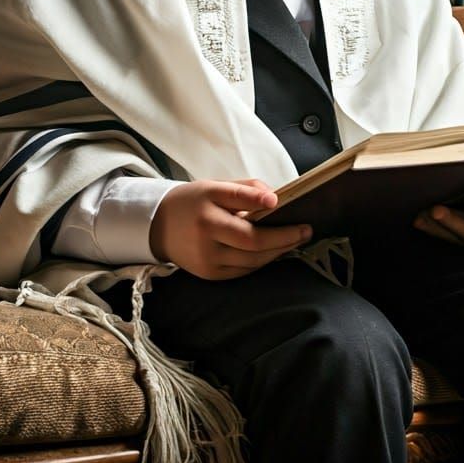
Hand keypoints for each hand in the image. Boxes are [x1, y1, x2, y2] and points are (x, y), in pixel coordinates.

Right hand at [149, 178, 311, 280]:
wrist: (157, 225)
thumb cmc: (192, 201)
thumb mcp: (215, 187)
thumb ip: (245, 190)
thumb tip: (275, 198)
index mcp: (208, 220)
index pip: (250, 230)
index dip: (278, 228)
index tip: (299, 218)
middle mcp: (207, 246)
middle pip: (255, 249)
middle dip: (285, 241)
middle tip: (306, 230)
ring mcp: (209, 265)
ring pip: (252, 263)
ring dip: (277, 252)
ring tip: (295, 238)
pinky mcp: (211, 275)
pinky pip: (244, 271)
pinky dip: (262, 260)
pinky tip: (275, 249)